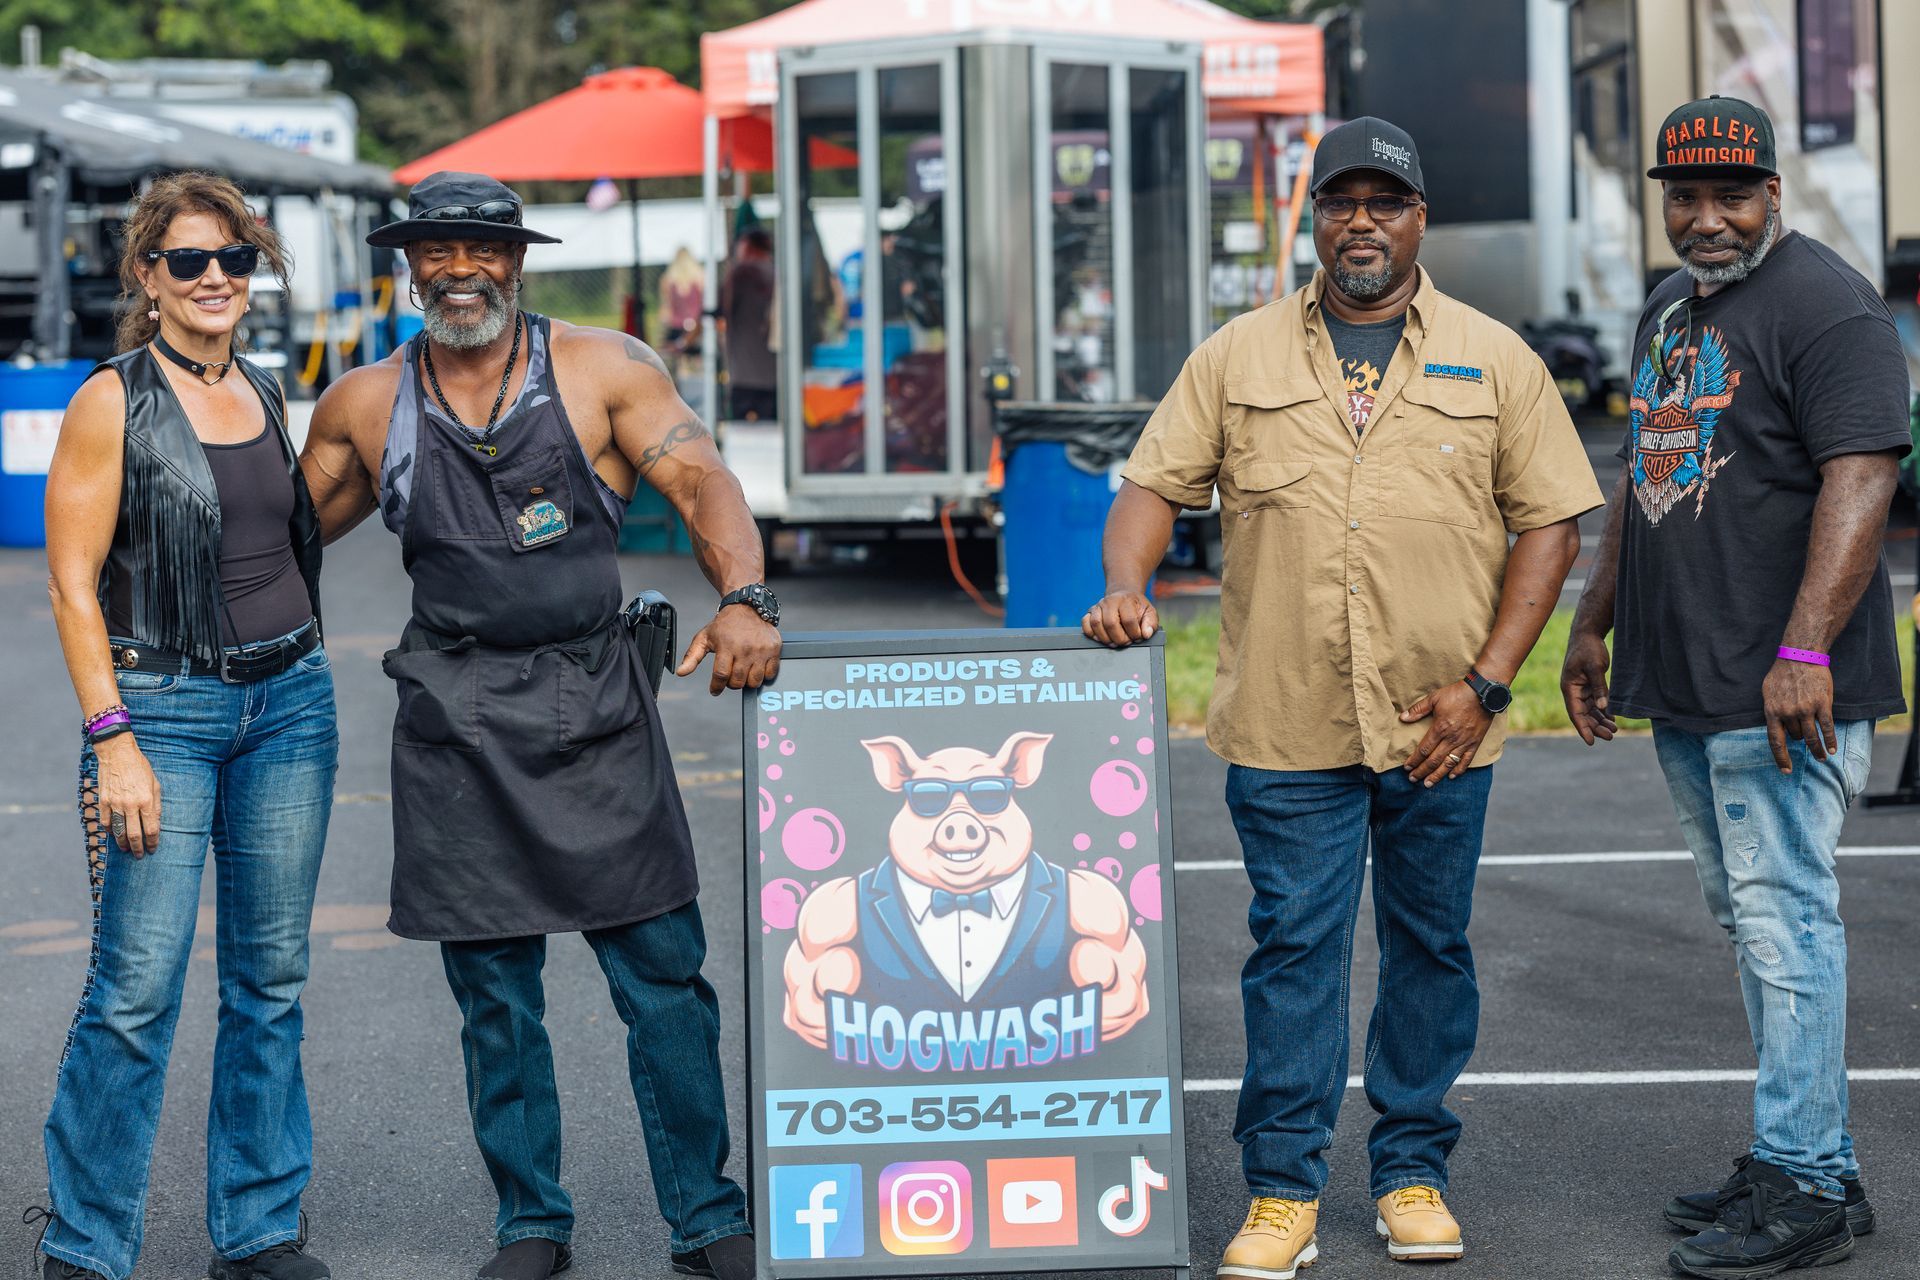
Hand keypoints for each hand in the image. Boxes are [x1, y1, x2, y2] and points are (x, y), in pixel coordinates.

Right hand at [94, 734, 160, 855]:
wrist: (117, 754)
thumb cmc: (140, 768)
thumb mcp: (155, 784)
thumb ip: (156, 804)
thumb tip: (155, 823)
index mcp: (147, 801)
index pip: (150, 829)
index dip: (152, 842)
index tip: (152, 849)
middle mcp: (131, 805)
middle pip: (134, 834)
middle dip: (137, 848)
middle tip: (139, 855)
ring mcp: (115, 804)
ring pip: (118, 831)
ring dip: (122, 843)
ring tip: (126, 849)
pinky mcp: (103, 801)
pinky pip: (105, 821)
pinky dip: (109, 831)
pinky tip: (113, 835)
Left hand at [675, 603, 781, 695]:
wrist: (747, 606)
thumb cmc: (724, 625)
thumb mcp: (704, 638)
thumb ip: (692, 656)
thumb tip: (681, 672)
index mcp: (726, 646)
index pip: (721, 675)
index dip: (716, 687)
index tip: (715, 690)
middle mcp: (745, 648)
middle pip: (738, 681)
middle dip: (731, 684)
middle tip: (730, 676)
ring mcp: (761, 650)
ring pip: (755, 681)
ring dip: (747, 681)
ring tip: (743, 671)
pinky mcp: (774, 649)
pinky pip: (771, 674)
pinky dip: (763, 675)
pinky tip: (756, 667)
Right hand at [1082, 590, 1157, 647]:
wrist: (1124, 595)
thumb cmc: (1136, 607)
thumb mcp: (1149, 612)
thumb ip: (1151, 623)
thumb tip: (1146, 634)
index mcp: (1126, 600)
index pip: (1129, 620)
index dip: (1134, 633)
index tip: (1138, 637)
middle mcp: (1110, 601)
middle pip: (1111, 623)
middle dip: (1120, 638)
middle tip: (1126, 642)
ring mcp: (1098, 606)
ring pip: (1096, 624)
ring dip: (1106, 638)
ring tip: (1115, 642)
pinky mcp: (1090, 612)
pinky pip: (1085, 623)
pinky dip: (1091, 633)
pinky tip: (1101, 637)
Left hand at [1400, 682, 1494, 786]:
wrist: (1483, 693)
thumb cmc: (1457, 694)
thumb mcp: (1435, 698)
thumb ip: (1418, 709)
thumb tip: (1403, 718)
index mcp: (1440, 728)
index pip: (1423, 750)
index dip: (1414, 761)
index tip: (1407, 768)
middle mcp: (1451, 739)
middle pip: (1434, 760)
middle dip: (1422, 772)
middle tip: (1413, 780)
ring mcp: (1464, 742)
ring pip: (1448, 764)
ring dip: (1437, 776)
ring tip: (1428, 784)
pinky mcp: (1475, 743)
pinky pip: (1466, 760)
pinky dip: (1458, 770)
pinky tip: (1451, 777)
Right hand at [1560, 630, 1617, 744]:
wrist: (1588, 633)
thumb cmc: (1588, 648)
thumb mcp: (1595, 667)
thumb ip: (1600, 688)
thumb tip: (1604, 708)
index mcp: (1569, 688)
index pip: (1575, 713)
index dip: (1583, 728)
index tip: (1591, 742)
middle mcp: (1573, 691)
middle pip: (1583, 714)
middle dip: (1596, 726)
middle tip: (1611, 736)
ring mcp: (1581, 688)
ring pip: (1590, 710)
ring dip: (1600, 720)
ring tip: (1614, 730)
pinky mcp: (1589, 684)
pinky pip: (1595, 702)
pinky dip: (1603, 710)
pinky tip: (1612, 718)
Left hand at [1762, 657, 1835, 772]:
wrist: (1800, 656)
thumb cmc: (1782, 674)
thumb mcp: (1768, 692)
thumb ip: (1771, 710)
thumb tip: (1773, 726)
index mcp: (1772, 711)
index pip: (1775, 741)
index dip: (1781, 758)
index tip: (1786, 770)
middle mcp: (1788, 713)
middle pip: (1795, 737)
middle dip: (1799, 739)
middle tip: (1805, 740)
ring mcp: (1805, 709)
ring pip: (1811, 736)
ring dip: (1818, 749)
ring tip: (1822, 757)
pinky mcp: (1822, 705)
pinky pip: (1827, 728)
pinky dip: (1830, 740)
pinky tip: (1832, 748)